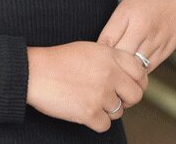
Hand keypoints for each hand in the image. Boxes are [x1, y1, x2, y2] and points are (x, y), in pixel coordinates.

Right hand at [25, 41, 148, 132]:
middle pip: (135, 95)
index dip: (137, 82)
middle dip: (126, 100)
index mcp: (111, 56)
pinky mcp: (89, 113)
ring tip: (90, 101)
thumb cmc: (57, 60)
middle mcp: (110, 75)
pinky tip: (84, 111)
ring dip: (107, 110)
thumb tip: (125, 74)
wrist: (34, 72)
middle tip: (113, 99)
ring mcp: (101, 95)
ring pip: (119, 112)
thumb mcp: (89, 49)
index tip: (129, 87)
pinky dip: (95, 122)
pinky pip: (105, 125)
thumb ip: (110, 59)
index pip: (140, 72)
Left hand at [97, 0, 175, 73]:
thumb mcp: (125, 7)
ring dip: (125, 72)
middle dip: (110, 66)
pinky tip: (133, 70)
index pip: (105, 43)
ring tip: (118, 73)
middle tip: (104, 70)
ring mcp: (155, 42)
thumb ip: (112, 29)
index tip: (94, 58)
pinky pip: (148, 69)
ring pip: (134, 68)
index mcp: (127, 15)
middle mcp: (142, 29)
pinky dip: (139, 72)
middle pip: (119, 59)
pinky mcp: (166, 51)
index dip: (97, 54)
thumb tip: (100, 49)